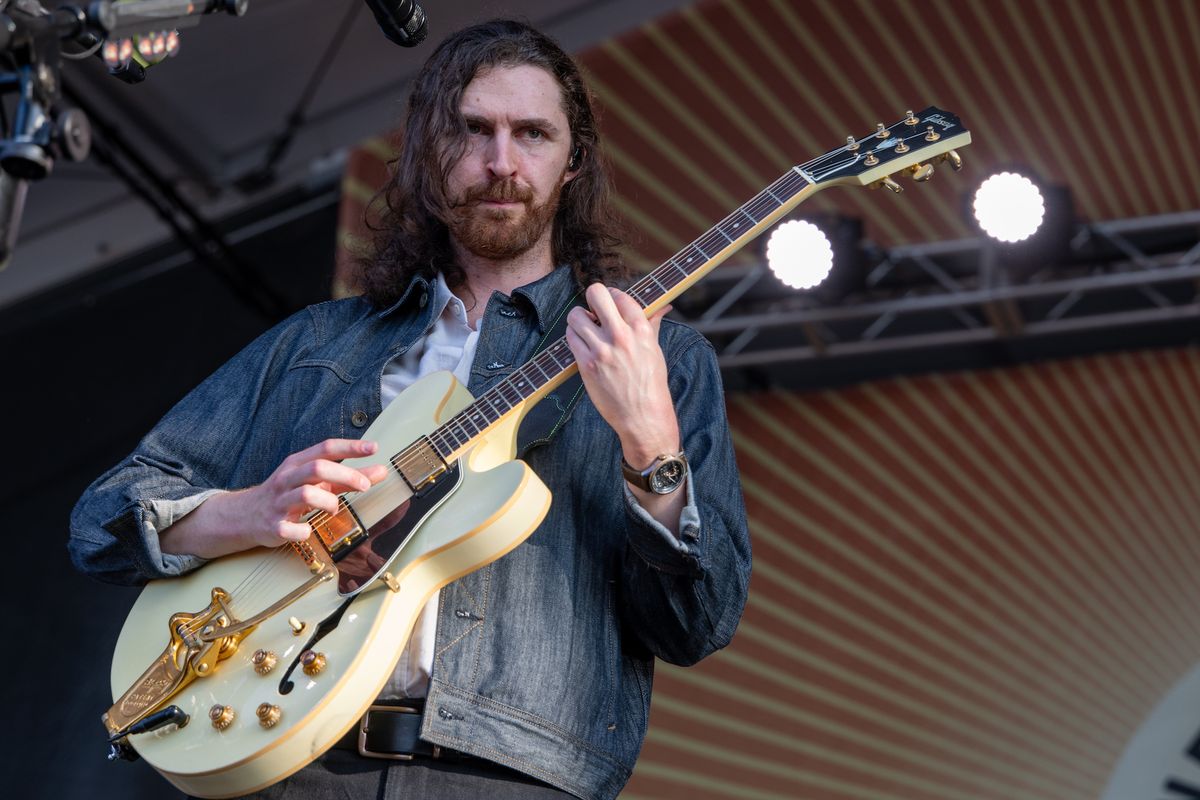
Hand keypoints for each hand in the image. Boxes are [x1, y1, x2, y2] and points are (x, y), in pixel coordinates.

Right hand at [241, 439, 390, 545]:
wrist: (245, 515)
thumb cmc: (288, 494)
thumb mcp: (316, 481)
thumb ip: (347, 477)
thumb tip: (380, 472)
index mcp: (298, 463)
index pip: (325, 448)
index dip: (351, 447)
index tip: (374, 448)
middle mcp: (287, 478)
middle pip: (317, 468)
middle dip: (345, 475)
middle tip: (365, 486)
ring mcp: (279, 502)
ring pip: (306, 494)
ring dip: (328, 502)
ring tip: (334, 508)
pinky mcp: (273, 526)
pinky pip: (290, 528)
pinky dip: (304, 531)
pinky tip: (309, 530)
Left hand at [565, 284, 679, 466]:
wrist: (642, 416)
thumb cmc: (651, 383)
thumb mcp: (655, 350)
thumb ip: (652, 323)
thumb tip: (663, 304)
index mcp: (641, 329)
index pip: (619, 295)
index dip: (611, 297)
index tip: (609, 305)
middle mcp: (621, 336)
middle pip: (596, 294)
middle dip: (592, 298)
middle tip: (593, 310)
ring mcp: (602, 350)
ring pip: (575, 315)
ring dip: (578, 319)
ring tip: (586, 330)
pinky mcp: (586, 365)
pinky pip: (570, 337)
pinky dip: (574, 337)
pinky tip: (583, 345)